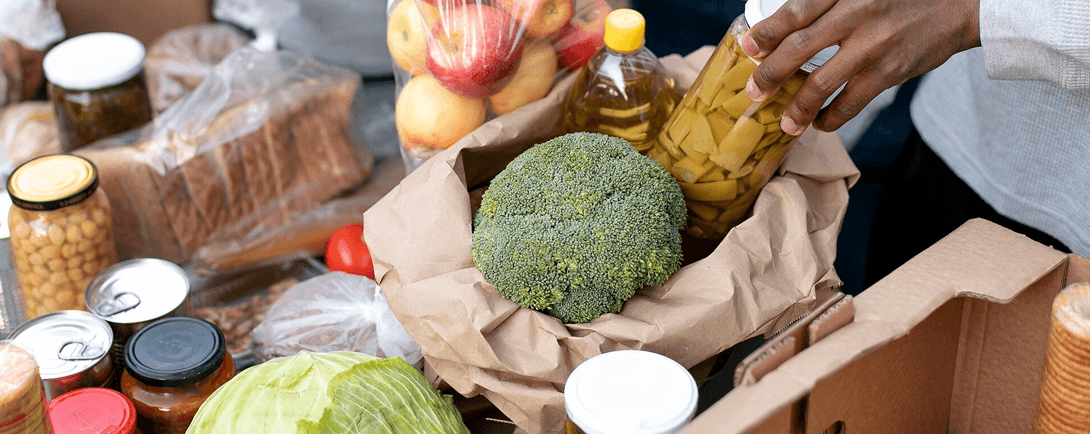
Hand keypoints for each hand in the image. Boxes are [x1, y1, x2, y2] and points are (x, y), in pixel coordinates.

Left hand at [740, 0, 980, 134]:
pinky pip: (850, 103)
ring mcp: (873, 45)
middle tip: (755, 91)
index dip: (767, 32)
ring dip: (797, 108)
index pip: (796, 12)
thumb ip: (826, 3)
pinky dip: (830, 118)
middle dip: (771, 73)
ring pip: (821, 83)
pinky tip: (819, 122)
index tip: (748, 48)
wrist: (958, 5)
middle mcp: (857, 14)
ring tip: (786, 122)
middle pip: (799, 47)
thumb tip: (783, 29)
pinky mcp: (889, 72)